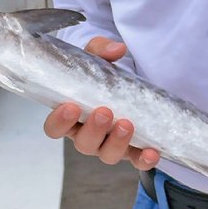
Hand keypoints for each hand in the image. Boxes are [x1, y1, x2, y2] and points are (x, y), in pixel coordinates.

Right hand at [42, 38, 160, 170]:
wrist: (125, 80)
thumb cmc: (100, 73)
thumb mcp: (96, 56)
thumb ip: (101, 49)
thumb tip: (117, 49)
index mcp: (70, 116)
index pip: (55, 127)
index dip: (59, 121)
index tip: (70, 107)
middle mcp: (87, 134)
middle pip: (84, 144)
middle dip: (94, 130)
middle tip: (104, 112)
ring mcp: (109, 144)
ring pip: (108, 154)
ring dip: (117, 143)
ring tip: (127, 124)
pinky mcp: (132, 149)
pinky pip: (136, 159)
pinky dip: (144, 159)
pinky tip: (152, 152)